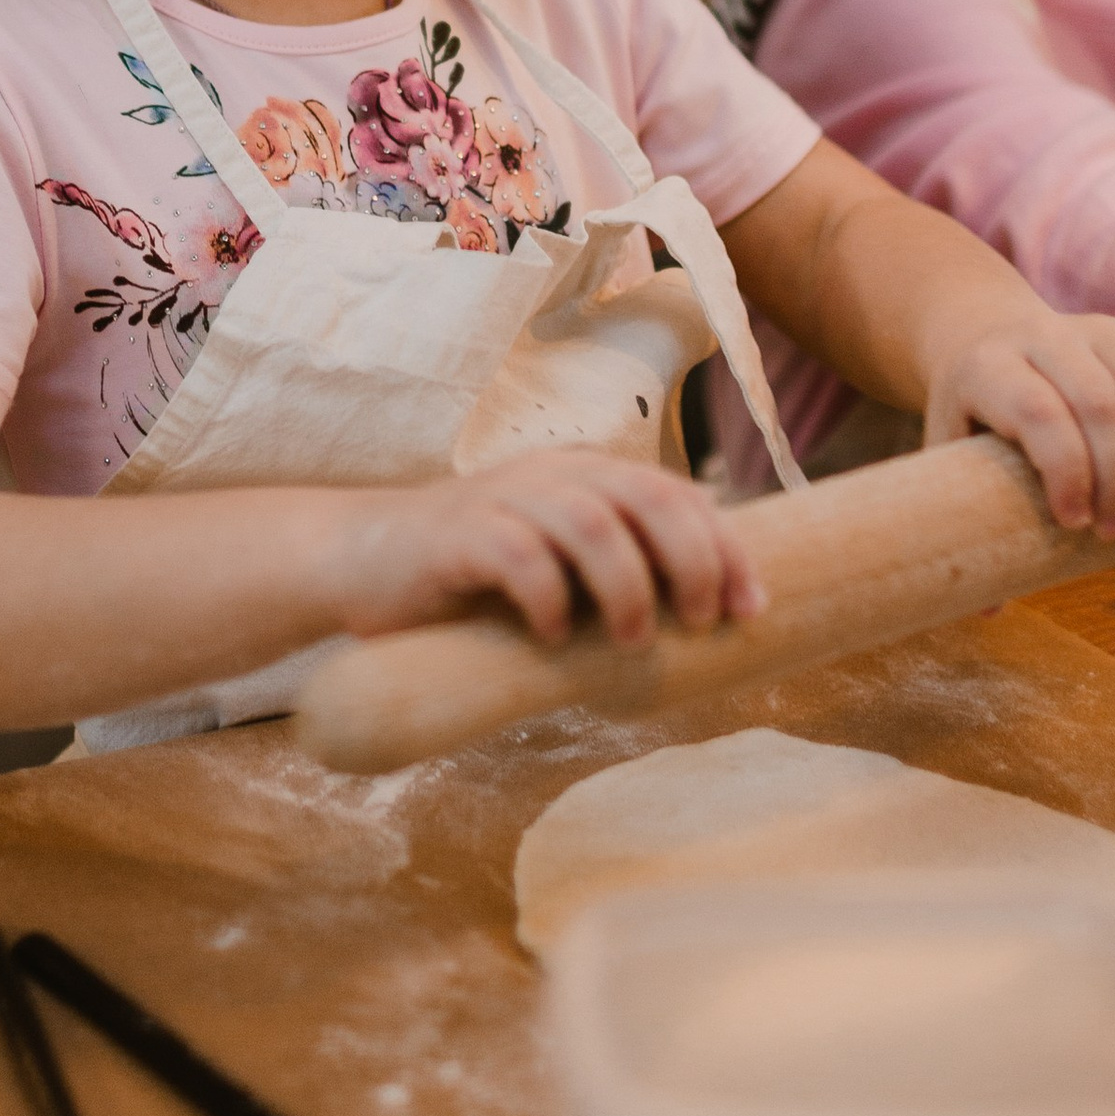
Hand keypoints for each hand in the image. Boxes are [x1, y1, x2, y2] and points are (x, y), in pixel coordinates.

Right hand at [322, 448, 762, 648]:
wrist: (364, 562)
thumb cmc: (474, 581)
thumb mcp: (560, 572)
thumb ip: (617, 579)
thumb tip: (706, 631)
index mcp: (588, 479)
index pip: (679, 497)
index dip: (725, 550)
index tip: (749, 611)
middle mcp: (553, 476)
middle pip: (648, 497)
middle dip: (691, 561)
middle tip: (698, 622)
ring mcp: (503, 498)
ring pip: (590, 522)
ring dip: (626, 586)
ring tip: (631, 639)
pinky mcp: (457, 533)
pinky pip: (518, 554)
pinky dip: (548, 599)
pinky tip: (552, 638)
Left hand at [925, 316, 1114, 541]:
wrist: (986, 334)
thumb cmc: (973, 412)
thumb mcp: (951, 450)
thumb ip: (964, 521)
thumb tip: (986, 612)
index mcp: (990, 367)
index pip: (1039, 412)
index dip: (1067, 470)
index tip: (1075, 525)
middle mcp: (1044, 338)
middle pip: (1101, 404)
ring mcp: (1096, 329)